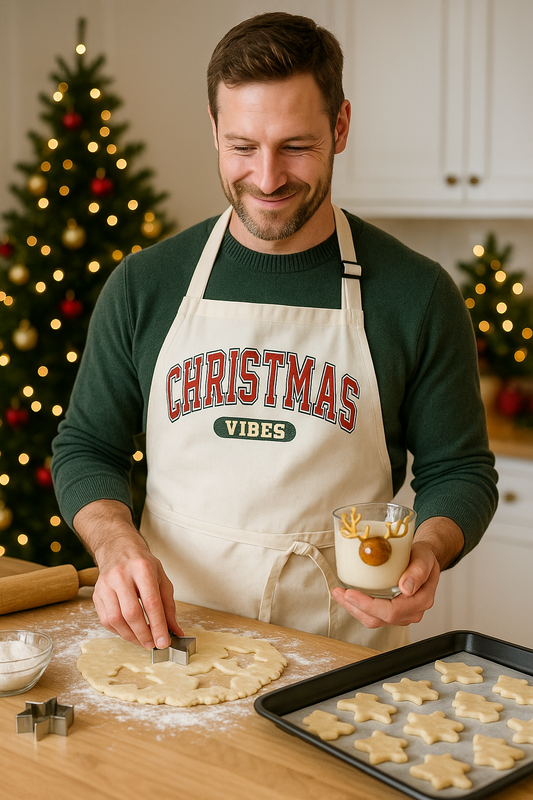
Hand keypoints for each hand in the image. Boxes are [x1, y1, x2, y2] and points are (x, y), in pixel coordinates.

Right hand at [74, 500, 182, 648]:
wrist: (118, 548)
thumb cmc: (142, 564)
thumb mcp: (161, 579)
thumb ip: (169, 606)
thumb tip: (176, 631)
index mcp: (142, 569)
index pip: (151, 602)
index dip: (158, 624)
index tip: (164, 641)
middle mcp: (121, 576)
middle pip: (131, 612)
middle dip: (144, 634)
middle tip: (153, 644)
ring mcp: (105, 585)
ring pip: (116, 619)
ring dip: (131, 636)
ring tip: (143, 641)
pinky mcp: (96, 594)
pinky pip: (106, 620)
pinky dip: (119, 631)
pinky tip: (129, 632)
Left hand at [331, 540, 440, 628]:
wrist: (423, 559)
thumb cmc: (423, 557)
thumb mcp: (424, 558)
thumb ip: (418, 572)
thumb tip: (406, 588)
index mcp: (421, 600)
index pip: (393, 611)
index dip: (369, 605)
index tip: (351, 594)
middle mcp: (411, 612)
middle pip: (379, 618)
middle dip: (356, 607)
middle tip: (339, 592)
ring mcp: (402, 614)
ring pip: (373, 620)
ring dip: (354, 609)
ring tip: (338, 593)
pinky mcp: (392, 611)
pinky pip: (373, 615)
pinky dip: (358, 607)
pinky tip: (347, 597)